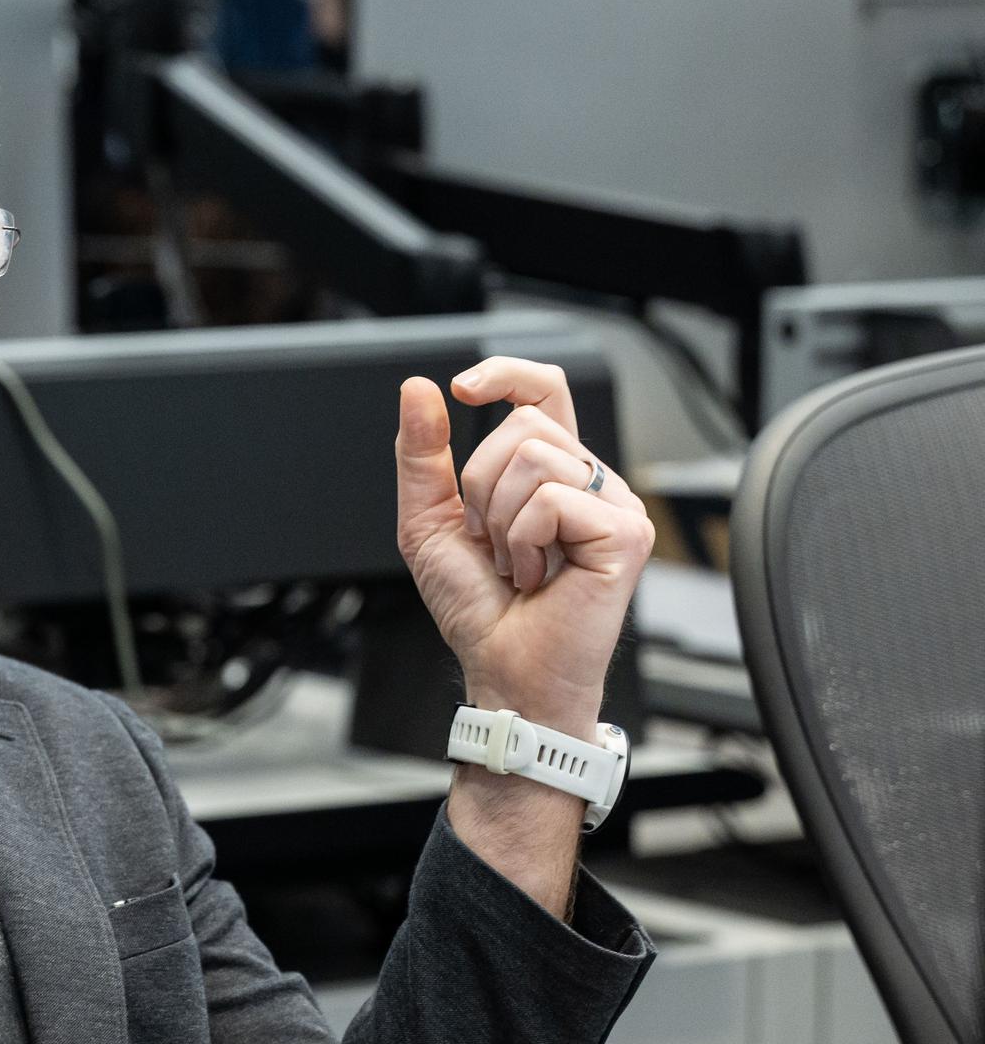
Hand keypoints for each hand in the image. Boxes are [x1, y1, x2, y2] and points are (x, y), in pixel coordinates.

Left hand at [394, 358, 652, 735]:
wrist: (502, 668)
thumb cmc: (478, 607)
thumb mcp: (429, 520)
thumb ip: (422, 456)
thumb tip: (418, 389)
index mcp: (551, 473)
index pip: (544, 392)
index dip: (508, 374)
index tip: (464, 388)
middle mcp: (590, 482)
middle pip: (525, 425)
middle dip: (481, 484)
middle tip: (492, 542)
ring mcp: (615, 506)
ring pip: (535, 457)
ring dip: (500, 519)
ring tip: (516, 564)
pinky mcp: (626, 534)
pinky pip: (551, 500)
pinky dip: (523, 541)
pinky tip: (536, 576)